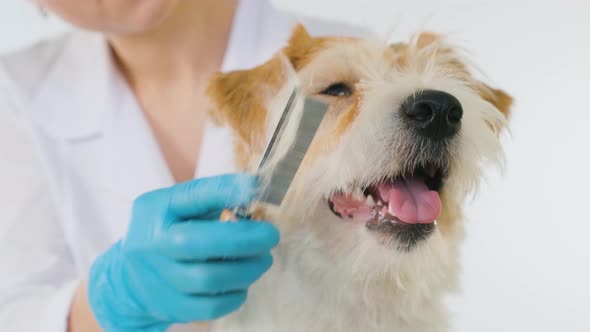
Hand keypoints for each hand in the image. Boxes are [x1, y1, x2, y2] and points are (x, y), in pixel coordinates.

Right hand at [87, 174, 279, 331]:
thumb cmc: (169, 232)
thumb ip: (214, 195)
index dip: (225, 191)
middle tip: (271, 236)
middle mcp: (152, 243)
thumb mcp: (181, 205)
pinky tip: (243, 282)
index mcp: (157, 210)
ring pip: (210, 279)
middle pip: (201, 243)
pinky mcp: (171, 307)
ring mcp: (158, 279)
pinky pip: (211, 306)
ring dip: (248, 268)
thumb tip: (255, 188)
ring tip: (262, 259)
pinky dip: (236, 294)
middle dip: (246, 239)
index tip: (255, 188)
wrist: (131, 278)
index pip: (192, 196)